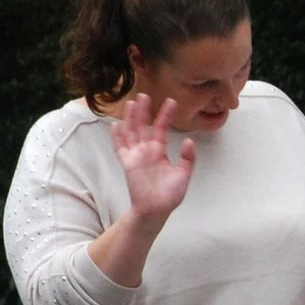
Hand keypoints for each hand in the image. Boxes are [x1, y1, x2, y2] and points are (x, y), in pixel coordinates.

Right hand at [110, 95, 194, 221]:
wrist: (157, 209)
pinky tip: (116, 125)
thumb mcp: (183, 175)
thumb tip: (189, 141)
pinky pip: (120, 147)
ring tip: (131, 104)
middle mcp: (146, 150)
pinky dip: (117, 137)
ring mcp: (135, 155)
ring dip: (130, 118)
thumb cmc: (170, 194)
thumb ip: (187, 158)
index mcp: (160, 151)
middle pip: (143, 126)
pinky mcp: (127, 163)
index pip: (161, 128)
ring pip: (131, 132)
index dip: (165, 115)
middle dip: (144, 111)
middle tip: (145, 95)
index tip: (171, 102)